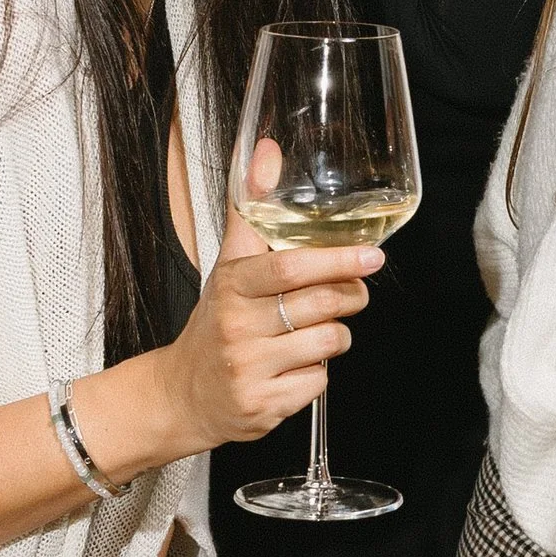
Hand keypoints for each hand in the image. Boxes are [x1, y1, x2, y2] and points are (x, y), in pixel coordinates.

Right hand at [156, 204, 381, 452]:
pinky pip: (318, 382)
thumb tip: (266, 151)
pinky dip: (318, 373)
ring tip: (317, 331)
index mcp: (232, 287)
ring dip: (336, 335)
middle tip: (355, 291)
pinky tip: (296, 365)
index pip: (289, 267)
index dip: (336, 260)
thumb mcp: (229, 266)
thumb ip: (251, 209)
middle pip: (320, 304)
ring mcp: (249, 368)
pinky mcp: (263, 405)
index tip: (371, 255)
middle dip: (351, 296)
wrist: (184, 394)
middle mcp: (237, 326)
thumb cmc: (216, 323)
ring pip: (327, 342)